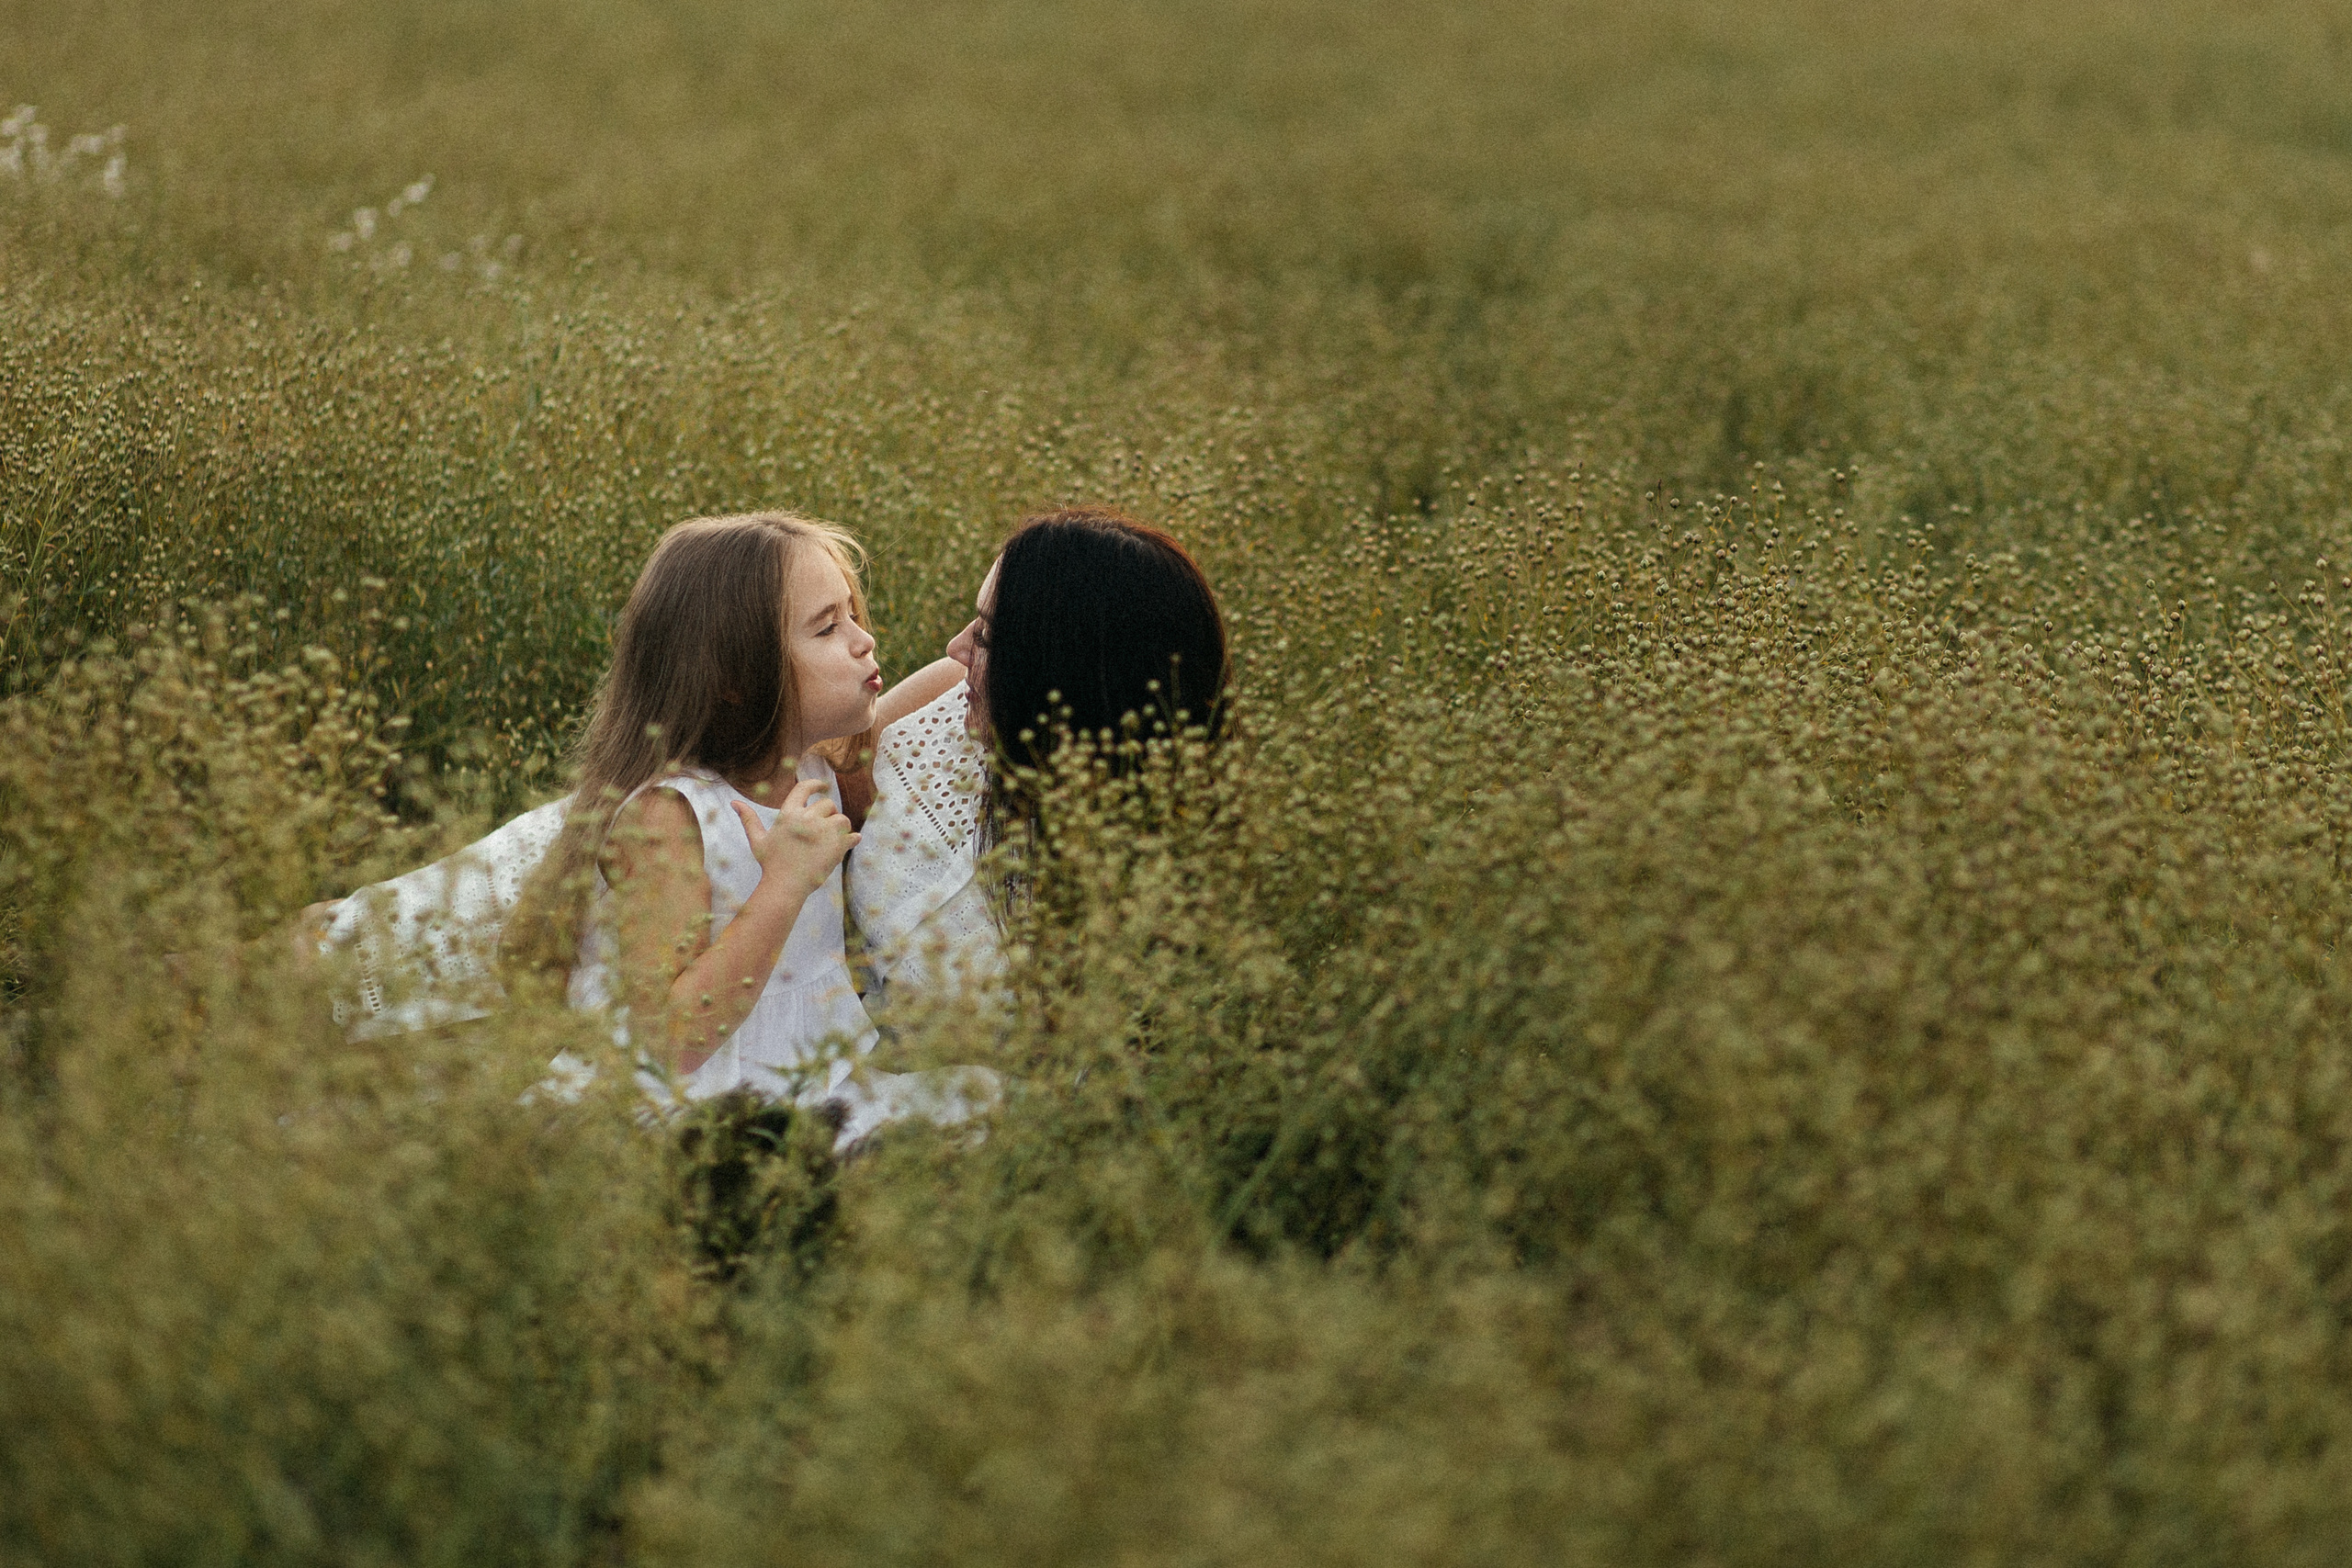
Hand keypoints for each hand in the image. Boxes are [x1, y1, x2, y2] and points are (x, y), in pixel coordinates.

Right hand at [733, 779, 856, 899]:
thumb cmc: (771, 864)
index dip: (816, 784)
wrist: (785, 887)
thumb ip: (749, 819)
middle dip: (828, 814)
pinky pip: (852, 835)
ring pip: (842, 818)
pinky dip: (852, 839)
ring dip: (840, 827)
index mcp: (788, 814)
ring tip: (833, 839)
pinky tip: (848, 843)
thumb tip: (734, 802)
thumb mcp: (758, 840)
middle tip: (823, 829)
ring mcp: (823, 831)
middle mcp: (807, 819)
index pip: (804, 788)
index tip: (823, 786)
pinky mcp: (837, 845)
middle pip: (827, 804)